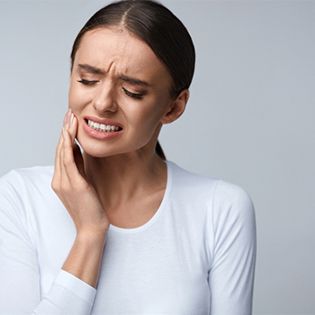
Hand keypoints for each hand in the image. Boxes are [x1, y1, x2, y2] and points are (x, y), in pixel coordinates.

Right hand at [51, 109, 109, 235]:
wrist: (92, 228)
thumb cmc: (90, 207)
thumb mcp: (83, 183)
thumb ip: (80, 169)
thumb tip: (80, 152)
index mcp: (61, 179)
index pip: (62, 153)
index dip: (66, 136)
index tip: (71, 121)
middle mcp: (59, 179)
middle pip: (60, 150)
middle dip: (65, 130)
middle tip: (70, 113)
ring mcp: (65, 182)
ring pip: (62, 152)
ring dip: (66, 133)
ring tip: (71, 118)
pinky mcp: (75, 185)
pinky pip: (69, 161)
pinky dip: (68, 146)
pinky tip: (70, 133)